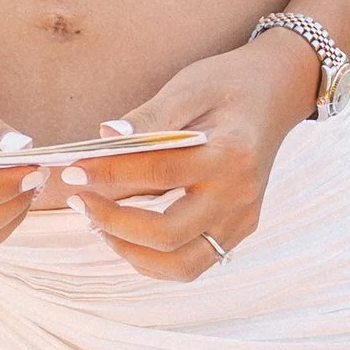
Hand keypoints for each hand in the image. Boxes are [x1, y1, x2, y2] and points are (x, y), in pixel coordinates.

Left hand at [52, 31, 317, 282]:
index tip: (72, 169)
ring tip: (98, 223)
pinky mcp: (239, 230)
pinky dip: (153, 259)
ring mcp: (242, 219)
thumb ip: (148, 117)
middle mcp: (240, 195)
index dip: (109, 174)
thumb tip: (103, 136)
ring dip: (131, 251)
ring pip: (180, 263)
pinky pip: (192, 263)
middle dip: (112, 221)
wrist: (276, 93)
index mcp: (231, 154)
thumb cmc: (227, 86)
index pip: (159, 174)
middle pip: (167, 232)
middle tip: (78, 199)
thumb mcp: (188, 87)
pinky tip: (125, 234)